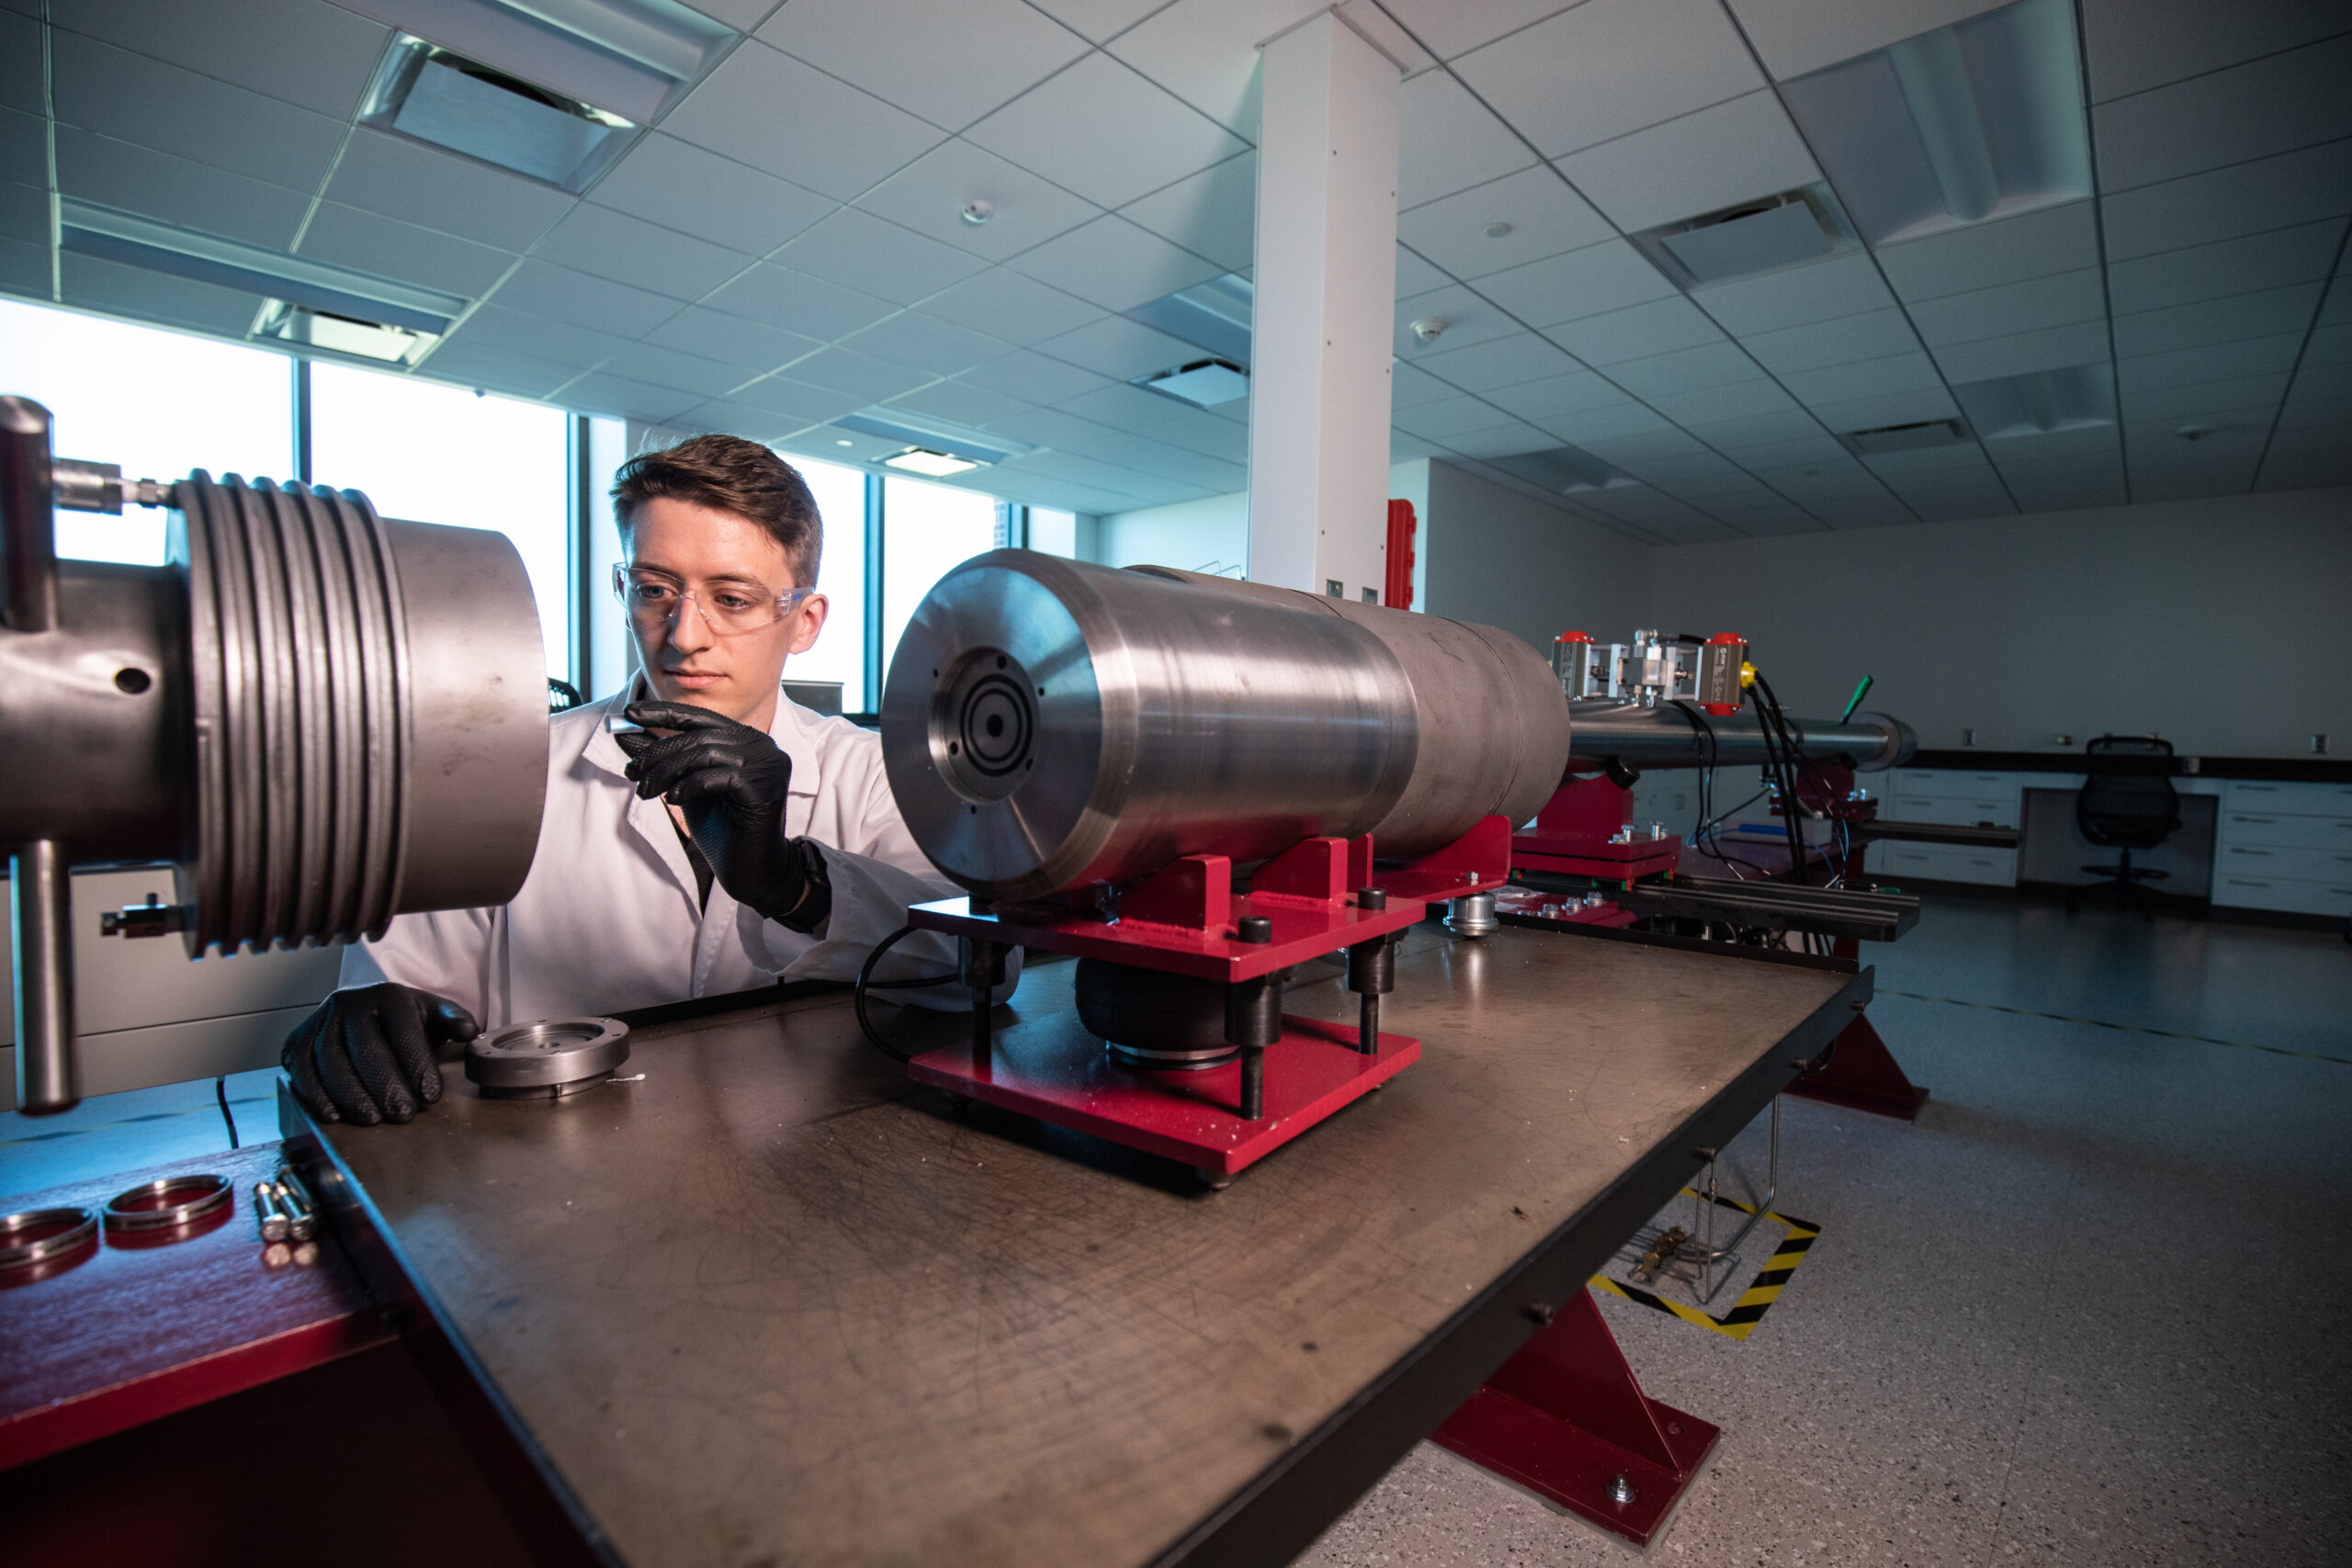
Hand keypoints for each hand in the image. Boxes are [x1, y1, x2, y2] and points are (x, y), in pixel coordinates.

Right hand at [283, 983, 479, 1124]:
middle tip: (403, 1114)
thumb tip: (469, 1032)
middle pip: (366, 1050)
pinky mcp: (296, 1043)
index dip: (417, 1064)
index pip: (404, 1031)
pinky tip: (334, 1114)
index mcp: (388, 995)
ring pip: (331, 1063)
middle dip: (386, 1086)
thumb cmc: (402, 1020)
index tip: (430, 1095)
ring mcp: (320, 1023)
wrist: (360, 1012)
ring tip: (373, 1119)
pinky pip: (301, 1072)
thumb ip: (453, 1020)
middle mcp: (349, 1005)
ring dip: (352, 1095)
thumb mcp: (432, 1013)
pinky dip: (316, 1096)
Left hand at [616, 701, 828, 928]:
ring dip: (667, 771)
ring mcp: (767, 765)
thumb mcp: (687, 788)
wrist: (752, 872)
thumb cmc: (723, 831)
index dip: (664, 712)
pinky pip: (717, 776)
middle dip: (658, 752)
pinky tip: (674, 800)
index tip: (629, 712)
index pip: (701, 717)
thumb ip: (667, 761)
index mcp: (746, 740)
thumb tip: (629, 734)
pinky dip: (689, 785)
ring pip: (705, 752)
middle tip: (632, 772)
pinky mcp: (764, 789)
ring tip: (646, 791)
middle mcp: (762, 746)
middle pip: (699, 736)